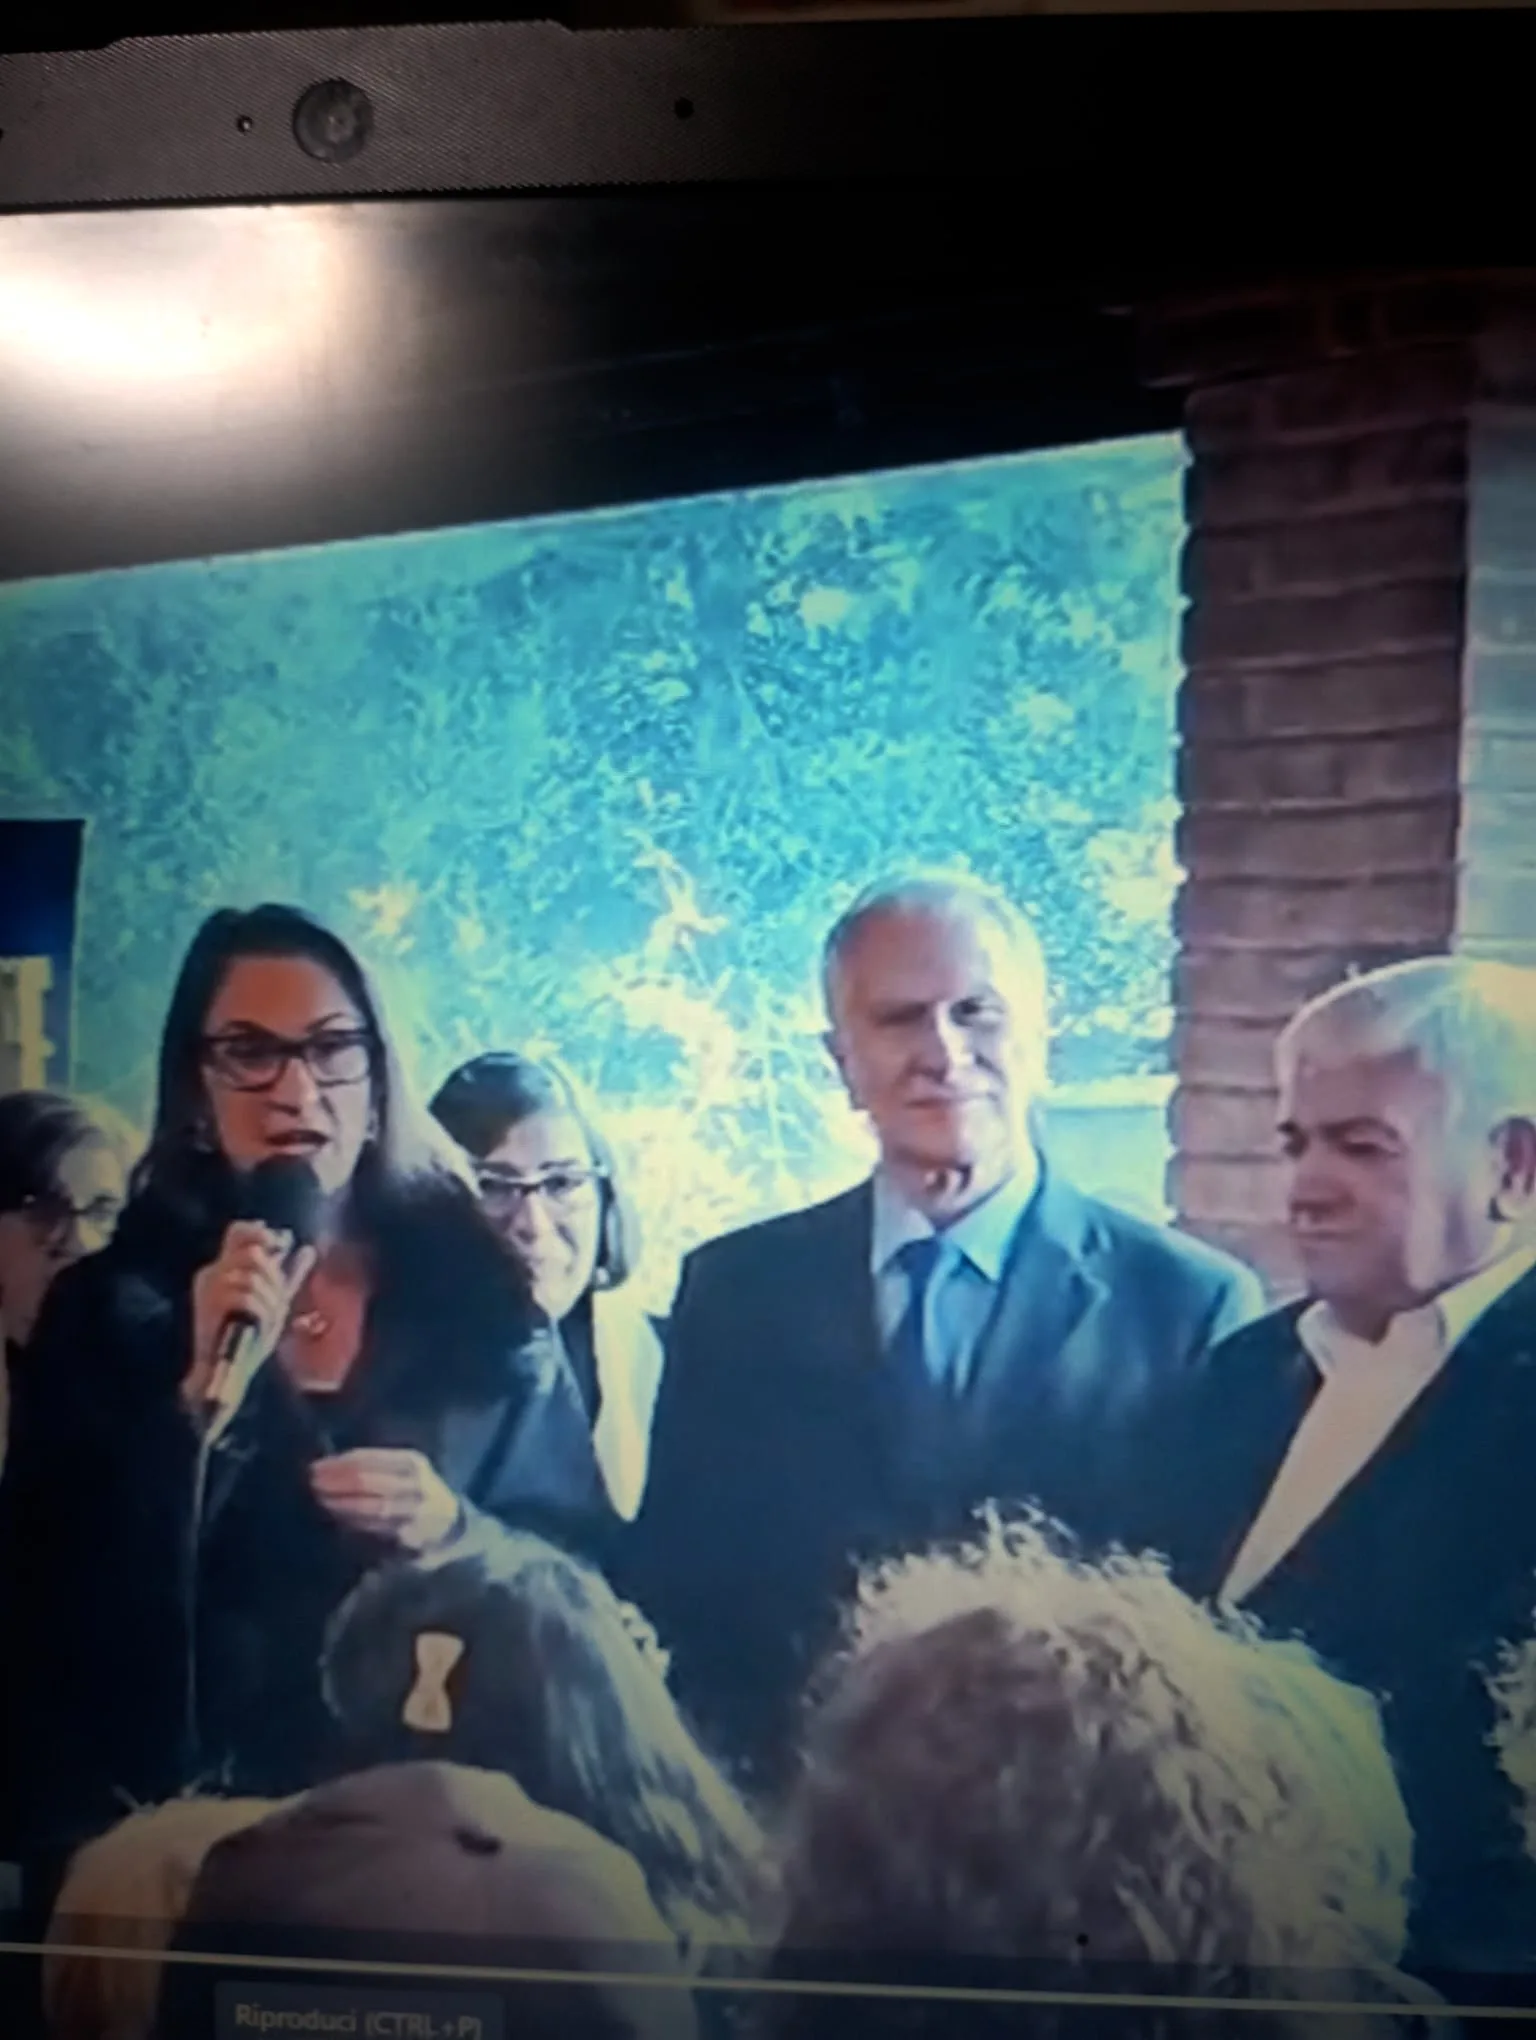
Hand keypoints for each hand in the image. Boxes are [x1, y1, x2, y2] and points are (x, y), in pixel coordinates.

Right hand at [185, 1221, 317, 1413]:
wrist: (224, 1370)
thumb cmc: (248, 1337)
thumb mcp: (272, 1301)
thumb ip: (286, 1275)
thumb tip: (307, 1249)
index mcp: (224, 1268)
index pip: (238, 1232)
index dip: (260, 1234)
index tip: (280, 1245)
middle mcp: (212, 1273)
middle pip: (253, 1254)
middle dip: (273, 1278)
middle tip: (276, 1302)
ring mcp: (209, 1289)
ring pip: (252, 1276)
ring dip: (268, 1299)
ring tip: (267, 1318)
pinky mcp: (209, 1306)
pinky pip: (246, 1296)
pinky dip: (259, 1310)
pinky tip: (260, 1323)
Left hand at [309, 1449, 462, 1552]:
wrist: (446, 1524)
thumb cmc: (413, 1490)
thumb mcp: (403, 1468)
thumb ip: (373, 1465)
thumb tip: (329, 1463)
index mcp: (411, 1462)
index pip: (368, 1459)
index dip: (339, 1463)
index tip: (315, 1466)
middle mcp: (415, 1485)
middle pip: (368, 1482)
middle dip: (336, 1482)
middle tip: (312, 1483)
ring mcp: (413, 1512)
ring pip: (371, 1507)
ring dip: (341, 1504)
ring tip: (319, 1500)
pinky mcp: (408, 1536)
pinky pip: (375, 1529)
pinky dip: (353, 1524)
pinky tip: (336, 1519)